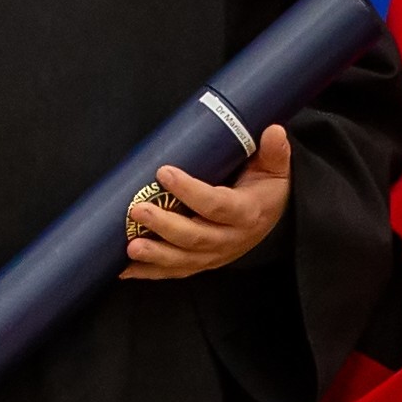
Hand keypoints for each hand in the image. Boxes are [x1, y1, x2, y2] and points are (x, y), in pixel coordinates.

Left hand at [121, 124, 292, 279]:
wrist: (274, 219)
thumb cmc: (267, 189)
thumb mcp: (277, 169)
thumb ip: (276, 151)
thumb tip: (274, 129)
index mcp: (247, 214)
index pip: (217, 205)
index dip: (190, 191)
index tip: (164, 172)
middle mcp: (230, 239)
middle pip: (194, 237)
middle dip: (164, 226)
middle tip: (137, 209)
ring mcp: (215, 255)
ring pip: (183, 260)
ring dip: (155, 255)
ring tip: (129, 246)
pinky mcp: (202, 262)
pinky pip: (175, 271)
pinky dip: (150, 272)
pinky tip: (125, 270)